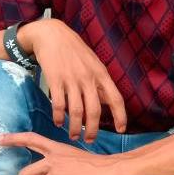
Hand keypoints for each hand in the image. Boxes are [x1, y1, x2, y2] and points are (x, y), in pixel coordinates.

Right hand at [19, 20, 126, 141]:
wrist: (51, 34)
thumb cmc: (74, 50)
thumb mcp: (93, 63)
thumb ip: (100, 82)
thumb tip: (107, 104)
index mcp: (101, 74)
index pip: (116, 99)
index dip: (120, 116)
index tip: (121, 130)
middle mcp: (88, 78)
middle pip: (94, 111)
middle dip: (92, 130)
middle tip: (89, 140)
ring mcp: (71, 79)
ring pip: (76, 111)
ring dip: (75, 127)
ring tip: (73, 136)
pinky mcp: (55, 80)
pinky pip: (59, 104)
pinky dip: (59, 117)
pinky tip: (58, 122)